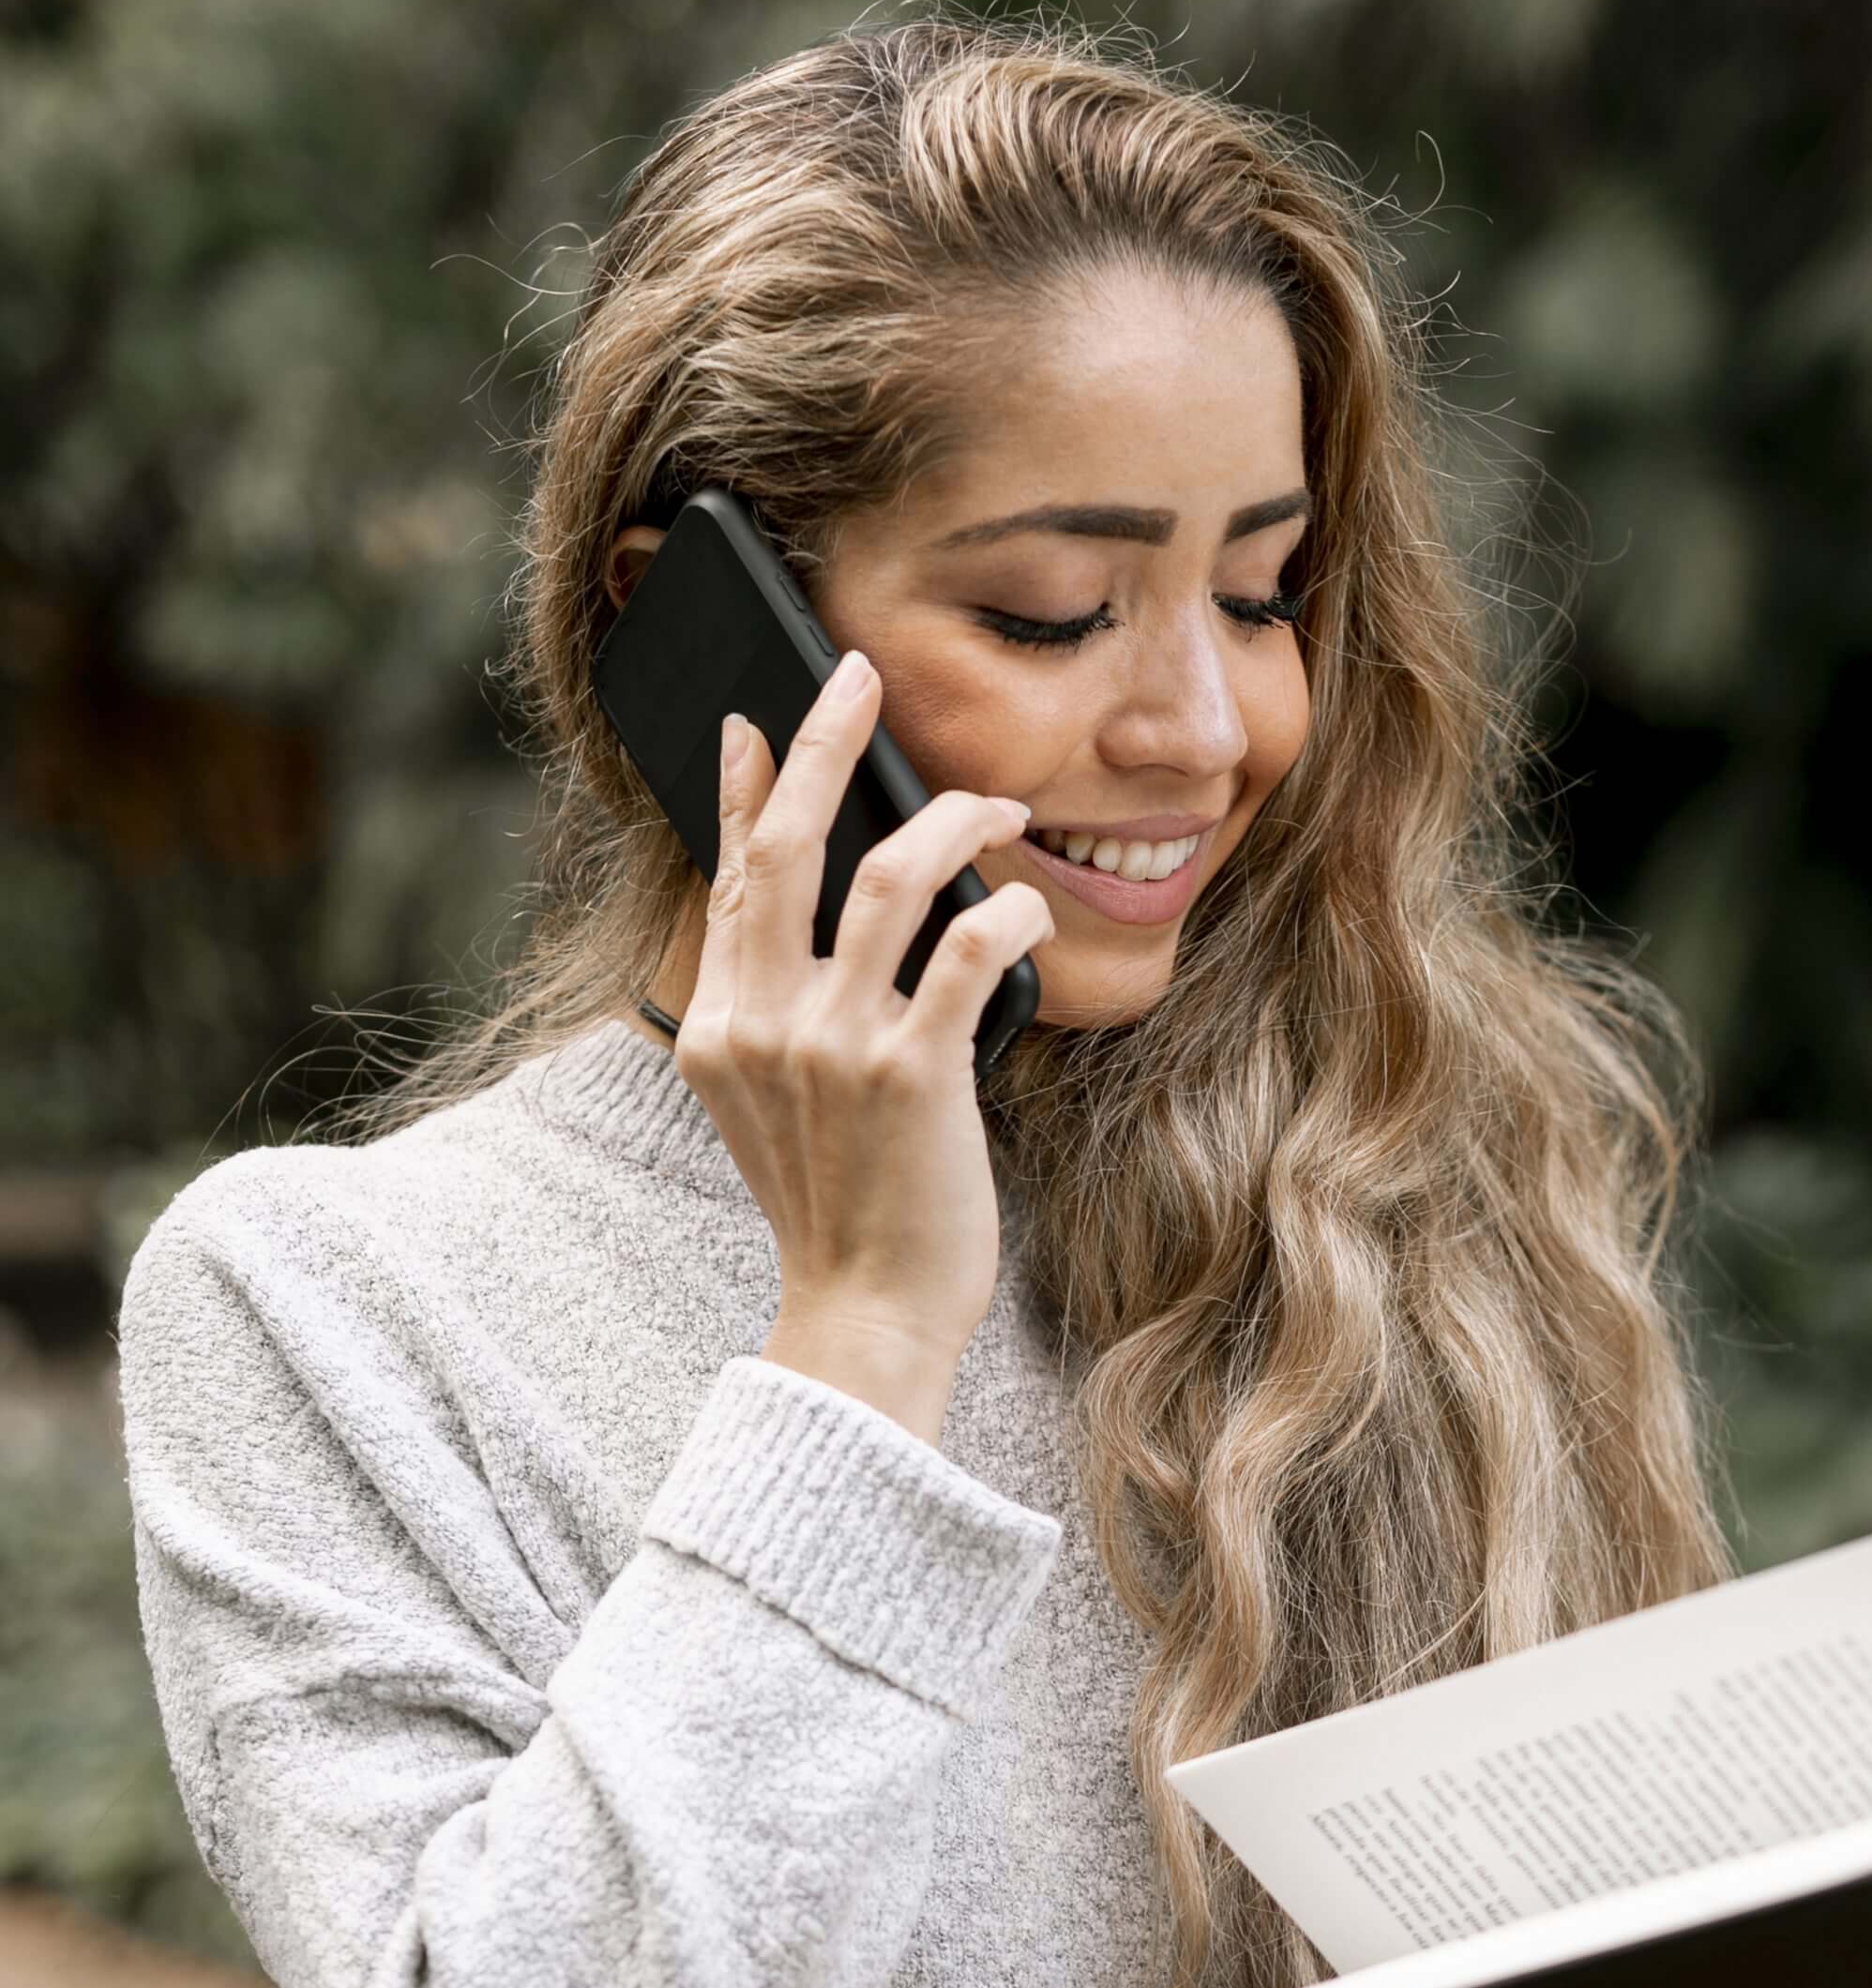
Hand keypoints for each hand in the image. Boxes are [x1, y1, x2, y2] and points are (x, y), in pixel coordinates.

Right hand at [674, 655, 1055, 1379]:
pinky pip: (969, 946)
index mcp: (722, 1029)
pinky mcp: (913, 1071)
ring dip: (952, 820)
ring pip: (889, 879)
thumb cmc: (841, 1209)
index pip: (730, 880)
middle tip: (858, 676)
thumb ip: (775, 1018)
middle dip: (823, 745)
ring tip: (999, 803)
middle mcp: (764, 1024)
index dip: (740, 791)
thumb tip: (810, 926)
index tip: (752, 723)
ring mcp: (834, 1045)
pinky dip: (1010, 906)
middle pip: (788, 848)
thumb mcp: (772, 1109)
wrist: (867, 1311)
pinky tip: (1032, 900)